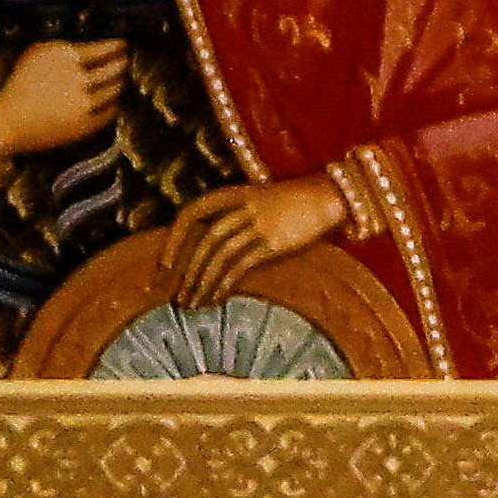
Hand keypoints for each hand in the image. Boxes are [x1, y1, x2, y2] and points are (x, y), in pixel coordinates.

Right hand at [0, 36, 133, 158]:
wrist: (7, 121)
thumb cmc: (20, 85)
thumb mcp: (36, 54)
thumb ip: (64, 48)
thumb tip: (92, 45)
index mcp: (65, 56)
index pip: (106, 48)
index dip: (119, 47)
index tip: (124, 46)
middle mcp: (79, 77)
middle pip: (117, 67)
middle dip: (122, 64)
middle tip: (124, 63)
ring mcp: (85, 101)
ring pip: (117, 89)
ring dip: (119, 84)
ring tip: (117, 81)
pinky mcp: (88, 123)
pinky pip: (112, 110)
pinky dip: (113, 104)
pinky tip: (108, 101)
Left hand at [166, 173, 351, 302]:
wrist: (331, 196)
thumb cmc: (296, 202)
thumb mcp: (260, 201)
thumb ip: (237, 218)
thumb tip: (210, 250)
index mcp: (234, 193)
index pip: (192, 212)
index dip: (175, 238)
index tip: (165, 264)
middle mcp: (243, 207)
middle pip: (205, 240)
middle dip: (188, 272)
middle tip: (179, 297)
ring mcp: (259, 224)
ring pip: (220, 255)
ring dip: (203, 282)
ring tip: (193, 304)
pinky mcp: (274, 242)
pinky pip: (241, 265)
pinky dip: (224, 284)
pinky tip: (217, 298)